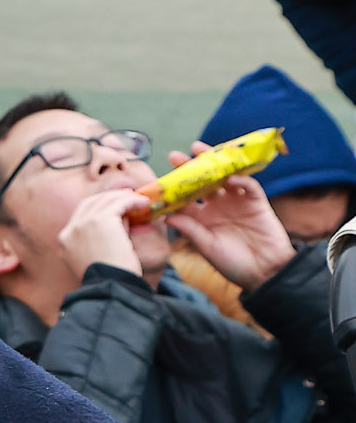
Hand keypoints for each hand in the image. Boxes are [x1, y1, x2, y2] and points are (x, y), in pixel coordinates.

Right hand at [57, 186, 148, 278]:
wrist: (110, 286)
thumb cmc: (109, 278)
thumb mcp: (96, 258)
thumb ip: (100, 239)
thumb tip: (122, 219)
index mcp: (65, 241)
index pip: (80, 214)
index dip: (99, 207)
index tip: (116, 206)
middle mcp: (71, 230)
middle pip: (91, 203)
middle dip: (111, 198)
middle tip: (129, 197)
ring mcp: (83, 224)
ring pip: (105, 200)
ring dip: (125, 198)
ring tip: (141, 201)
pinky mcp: (100, 220)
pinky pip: (119, 203)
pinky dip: (133, 200)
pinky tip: (145, 204)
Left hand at [163, 142, 294, 291]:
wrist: (264, 271)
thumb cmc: (232, 263)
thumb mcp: (207, 246)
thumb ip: (190, 229)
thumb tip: (166, 216)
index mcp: (201, 218)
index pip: (184, 198)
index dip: (172, 189)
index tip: (157, 180)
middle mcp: (217, 206)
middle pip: (201, 182)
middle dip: (189, 168)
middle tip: (175, 155)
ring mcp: (236, 201)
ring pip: (223, 177)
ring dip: (214, 164)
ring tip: (199, 151)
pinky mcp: (256, 202)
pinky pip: (248, 186)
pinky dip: (240, 179)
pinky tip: (229, 176)